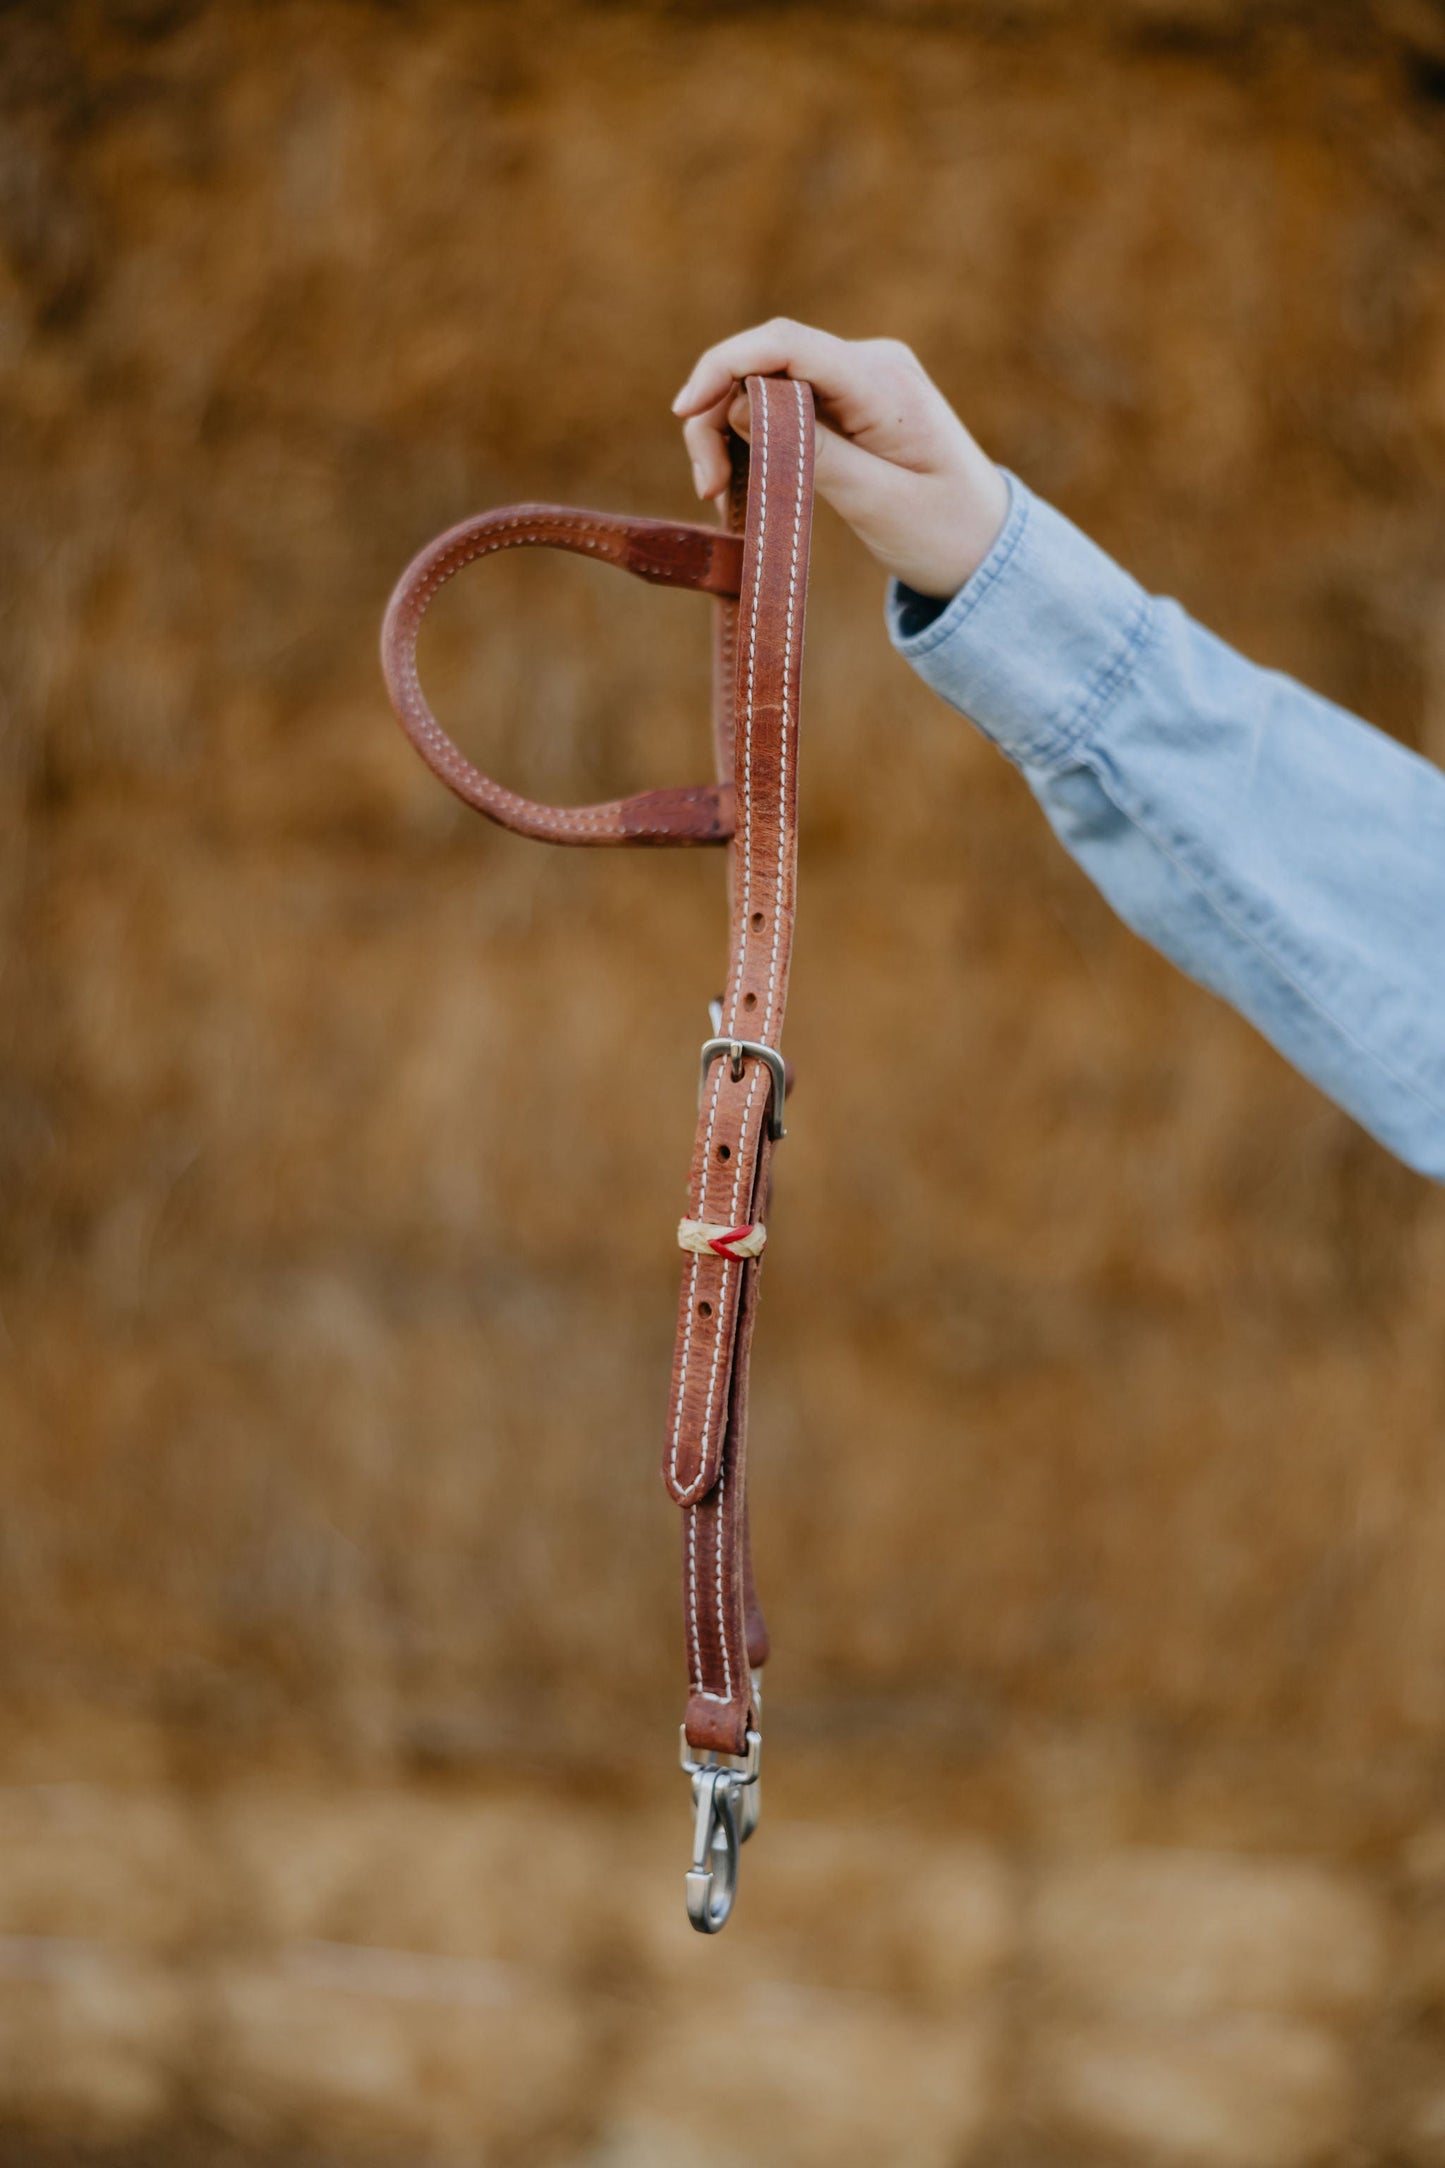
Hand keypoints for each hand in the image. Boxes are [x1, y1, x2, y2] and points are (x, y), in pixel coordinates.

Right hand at [672, 320, 1009, 599]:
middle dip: (718, 415)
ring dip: (728, 431)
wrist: (988, 550)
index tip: (683, 412)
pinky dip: (752, 440)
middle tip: (704, 488)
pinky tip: (740, 482)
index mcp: (883, 381)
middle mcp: (868, 365)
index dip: (724, 367)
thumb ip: (808, 451)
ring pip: (766, 386)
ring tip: (717, 493)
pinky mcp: (848, 406)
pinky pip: (783, 407)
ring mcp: (858, 382)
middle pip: (765, 364)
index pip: (785, 345)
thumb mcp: (875, 501)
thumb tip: (738, 407)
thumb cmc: (943, 532)